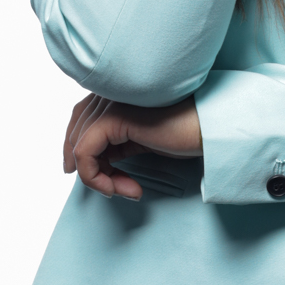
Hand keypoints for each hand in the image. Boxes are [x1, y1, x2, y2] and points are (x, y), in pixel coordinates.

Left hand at [64, 92, 202, 199]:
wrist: (209, 129)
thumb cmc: (184, 133)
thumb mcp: (141, 138)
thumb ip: (116, 141)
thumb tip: (89, 162)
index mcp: (115, 93)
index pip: (79, 120)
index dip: (76, 152)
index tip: (95, 178)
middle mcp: (110, 92)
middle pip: (75, 134)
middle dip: (91, 170)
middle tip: (116, 191)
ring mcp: (111, 102)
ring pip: (78, 148)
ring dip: (98, 179)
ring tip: (126, 191)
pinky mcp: (114, 117)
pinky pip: (85, 153)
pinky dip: (95, 177)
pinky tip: (121, 188)